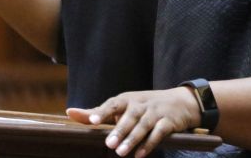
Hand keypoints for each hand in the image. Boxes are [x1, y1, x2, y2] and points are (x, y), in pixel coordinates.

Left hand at [67, 87, 200, 157]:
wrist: (180, 102)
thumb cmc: (143, 106)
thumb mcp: (122, 106)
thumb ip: (97, 112)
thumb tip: (70, 113)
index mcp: (126, 99)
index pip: (112, 104)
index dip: (102, 112)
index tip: (92, 122)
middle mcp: (140, 104)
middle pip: (129, 116)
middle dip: (119, 130)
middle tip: (109, 144)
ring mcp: (155, 112)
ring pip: (143, 125)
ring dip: (133, 139)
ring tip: (121, 152)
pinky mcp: (168, 122)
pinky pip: (159, 133)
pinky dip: (150, 143)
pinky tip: (140, 154)